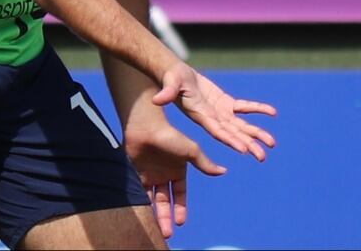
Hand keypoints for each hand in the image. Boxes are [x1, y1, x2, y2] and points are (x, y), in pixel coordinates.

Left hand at [124, 118, 225, 238]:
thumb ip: (205, 164)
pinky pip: (139, 193)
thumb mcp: (190, 151)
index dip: (180, 209)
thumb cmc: (170, 136)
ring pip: (153, 200)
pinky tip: (142, 216)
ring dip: (155, 215)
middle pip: (166, 201)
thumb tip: (223, 171)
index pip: (180, 195)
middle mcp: (164, 175)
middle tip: (167, 233)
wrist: (146, 126)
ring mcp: (150, 175)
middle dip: (167, 218)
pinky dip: (141, 204)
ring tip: (156, 230)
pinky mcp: (137, 174)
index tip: (180, 222)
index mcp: (178, 171)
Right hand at [153, 63, 276, 160]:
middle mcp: (212, 118)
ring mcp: (220, 112)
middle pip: (233, 134)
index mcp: (201, 116)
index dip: (231, 140)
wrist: (176, 74)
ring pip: (241, 125)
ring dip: (256, 133)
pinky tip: (272, 112)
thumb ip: (167, 93)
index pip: (218, 131)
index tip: (245, 150)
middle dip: (248, 144)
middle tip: (263, 157)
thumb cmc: (172, 78)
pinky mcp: (225, 103)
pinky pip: (244, 107)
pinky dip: (257, 109)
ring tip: (271, 143)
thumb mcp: (170, 84)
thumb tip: (157, 100)